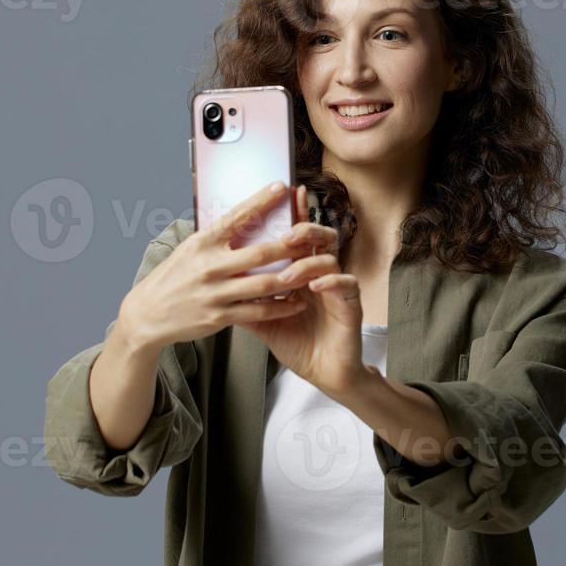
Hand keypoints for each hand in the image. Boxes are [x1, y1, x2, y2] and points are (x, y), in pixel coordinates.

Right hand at [111, 182, 339, 351]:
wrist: (147, 314)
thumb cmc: (174, 277)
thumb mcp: (189, 249)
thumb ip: (217, 238)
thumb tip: (244, 217)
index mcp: (202, 243)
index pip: (235, 217)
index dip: (260, 201)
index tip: (281, 187)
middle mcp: (209, 266)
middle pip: (259, 253)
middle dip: (289, 245)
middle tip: (310, 235)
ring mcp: (215, 293)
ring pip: (264, 284)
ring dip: (292, 277)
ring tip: (312, 270)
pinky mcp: (219, 316)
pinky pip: (258, 312)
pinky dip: (281, 307)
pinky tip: (297, 301)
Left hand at [240, 186, 367, 399]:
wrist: (323, 372)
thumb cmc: (297, 343)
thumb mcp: (264, 321)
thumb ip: (245, 301)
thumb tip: (216, 286)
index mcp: (302, 272)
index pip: (297, 238)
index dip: (294, 214)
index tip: (285, 193)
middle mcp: (321, 273)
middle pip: (320, 237)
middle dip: (305, 229)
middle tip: (287, 234)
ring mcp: (337, 286)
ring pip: (330, 257)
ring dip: (307, 264)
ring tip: (289, 276)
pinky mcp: (350, 303)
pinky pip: (345, 283)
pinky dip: (330, 282)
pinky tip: (315, 288)